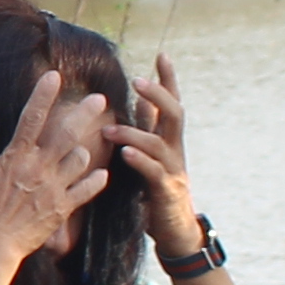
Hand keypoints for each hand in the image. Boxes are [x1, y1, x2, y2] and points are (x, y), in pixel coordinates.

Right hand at [0, 72, 112, 283]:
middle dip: (84, 114)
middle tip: (100, 99)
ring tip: (87, 147)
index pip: (32, 117)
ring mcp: (54, 188)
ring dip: (86, 150)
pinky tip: (102, 173)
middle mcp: (39, 168)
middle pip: (66, 134)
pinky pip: (87, 190)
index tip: (55, 76)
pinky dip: (96, 180)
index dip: (43, 95)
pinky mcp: (63, 209)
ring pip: (80, 160)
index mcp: (16, 156)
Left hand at [114, 52, 204, 262]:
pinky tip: (126, 154)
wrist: (174, 229)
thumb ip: (147, 128)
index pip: (172, 103)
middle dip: (159, 95)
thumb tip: (139, 100)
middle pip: (174, 114)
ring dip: (134, 133)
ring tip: (108, 128)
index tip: (162, 54)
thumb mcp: (153, 154)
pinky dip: (141, 161)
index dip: (168, 80)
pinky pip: (154, 172)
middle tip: (138, 80)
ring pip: (160, 143)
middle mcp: (175, 150)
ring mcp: (174, 170)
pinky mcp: (166, 191)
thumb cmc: (158, 189)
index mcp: (169, 139)